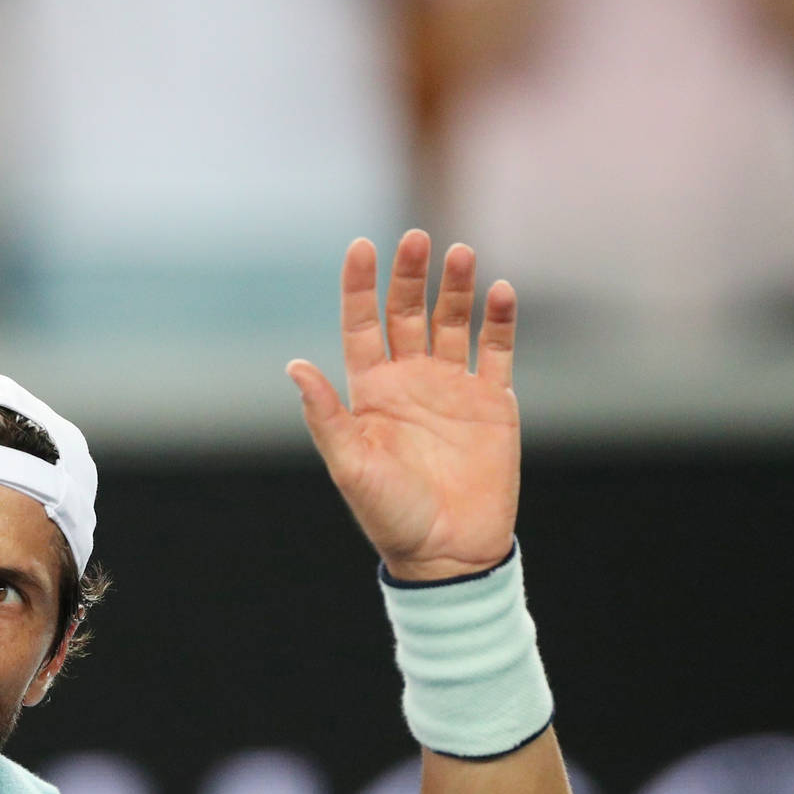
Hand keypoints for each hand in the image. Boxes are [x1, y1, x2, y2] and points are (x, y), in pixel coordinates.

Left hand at [287, 231, 520, 581]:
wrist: (447, 553)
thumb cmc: (390, 515)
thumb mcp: (351, 466)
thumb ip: (325, 416)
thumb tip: (294, 366)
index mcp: (370, 391)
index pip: (362, 324)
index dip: (360, 285)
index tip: (362, 246)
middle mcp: (410, 380)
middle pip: (408, 312)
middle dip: (410, 275)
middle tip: (415, 240)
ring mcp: (453, 387)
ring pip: (454, 322)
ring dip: (456, 288)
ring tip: (461, 254)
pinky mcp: (494, 402)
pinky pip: (497, 351)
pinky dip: (499, 321)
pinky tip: (499, 291)